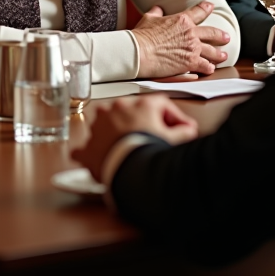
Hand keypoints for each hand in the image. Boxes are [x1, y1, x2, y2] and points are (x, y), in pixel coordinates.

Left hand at [73, 96, 198, 181]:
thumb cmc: (150, 152)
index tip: (180, 130)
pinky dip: (90, 153)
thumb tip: (189, 130)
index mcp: (139, 105)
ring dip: (115, 134)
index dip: (173, 118)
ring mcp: (99, 126)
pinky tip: (95, 160)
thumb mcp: (173, 139)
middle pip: (132, 112)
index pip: (160, 105)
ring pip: (106, 124)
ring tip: (125, 149)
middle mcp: (116, 109)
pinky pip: (85, 148)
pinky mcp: (88, 145)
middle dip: (143, 124)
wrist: (130, 170)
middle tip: (154, 140)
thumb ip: (183, 131)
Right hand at [131, 1, 229, 77]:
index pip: (198, 12)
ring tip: (223, 56)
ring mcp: (193, 49)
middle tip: (226, 37)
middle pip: (211, 33)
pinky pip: (206, 66)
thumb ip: (156, 13)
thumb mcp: (148, 18)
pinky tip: (211, 69)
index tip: (210, 6)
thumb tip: (158, 8)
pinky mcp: (191, 63)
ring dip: (219, 54)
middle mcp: (191, 33)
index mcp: (182, 20)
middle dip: (220, 35)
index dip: (206, 8)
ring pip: (212, 51)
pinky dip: (209, 68)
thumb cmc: (142, 35)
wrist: (140, 51)